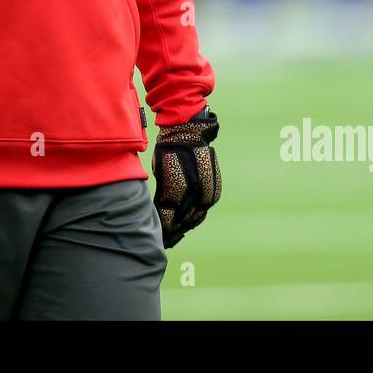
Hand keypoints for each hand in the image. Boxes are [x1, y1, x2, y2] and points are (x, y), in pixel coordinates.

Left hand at [151, 106, 220, 247]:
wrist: (189, 133)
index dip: (163, 230)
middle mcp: (193, 191)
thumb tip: (161, 215)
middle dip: (173, 231)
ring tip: (176, 234)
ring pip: (196, 217)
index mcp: (176, 188)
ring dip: (186, 226)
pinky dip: (197, 216)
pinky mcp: (214, 188)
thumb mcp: (159, 173)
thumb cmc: (168, 152)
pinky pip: (206, 208)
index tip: (158, 237)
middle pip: (182, 221)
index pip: (169, 218)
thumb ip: (163, 195)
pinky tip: (189, 222)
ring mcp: (206, 190)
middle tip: (166, 240)